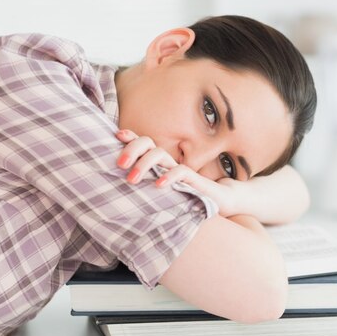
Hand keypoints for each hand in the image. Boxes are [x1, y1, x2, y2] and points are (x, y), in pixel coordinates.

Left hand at [115, 129, 239, 216]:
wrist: (218, 200)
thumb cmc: (185, 197)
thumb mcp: (158, 192)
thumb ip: (144, 186)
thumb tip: (118, 188)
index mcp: (158, 162)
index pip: (143, 144)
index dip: (131, 138)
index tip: (118, 135)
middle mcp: (168, 162)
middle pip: (148, 143)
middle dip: (132, 150)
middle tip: (120, 165)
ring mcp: (179, 169)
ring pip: (160, 154)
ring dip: (144, 164)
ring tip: (132, 179)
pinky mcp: (193, 180)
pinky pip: (181, 171)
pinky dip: (169, 176)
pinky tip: (158, 184)